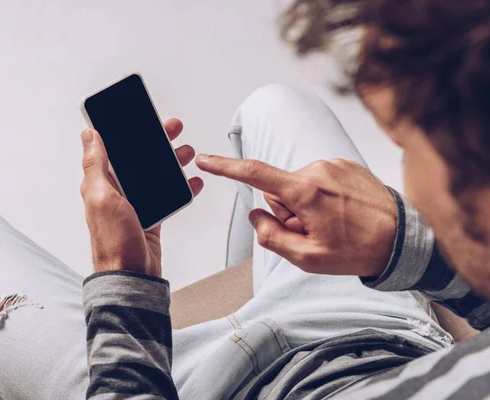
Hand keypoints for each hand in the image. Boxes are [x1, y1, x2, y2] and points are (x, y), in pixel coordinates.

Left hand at [80, 119, 202, 276]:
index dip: (127, 131)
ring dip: (172, 161)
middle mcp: (117, 191)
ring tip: (187, 152)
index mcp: (101, 182)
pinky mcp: (151, 216)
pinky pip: (167, 195)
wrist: (132, 275)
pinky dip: (180, 186)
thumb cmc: (114, 241)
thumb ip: (96, 165)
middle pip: (138, 158)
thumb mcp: (102, 197)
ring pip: (156, 174)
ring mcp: (135, 204)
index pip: (113, 148)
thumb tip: (88, 135)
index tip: (143, 117)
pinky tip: (192, 180)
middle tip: (174, 128)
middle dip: (157, 142)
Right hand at [196, 155, 395, 276]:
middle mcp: (317, 170)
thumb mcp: (308, 258)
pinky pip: (316, 180)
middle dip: (286, 212)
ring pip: (296, 186)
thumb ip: (272, 237)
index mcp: (305, 191)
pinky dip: (320, 197)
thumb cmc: (358, 250)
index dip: (225, 167)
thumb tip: (256, 216)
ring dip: (304, 205)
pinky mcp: (344, 165)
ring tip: (331, 224)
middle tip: (313, 232)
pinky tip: (341, 213)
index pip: (254, 174)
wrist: (404, 239)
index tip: (204, 159)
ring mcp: (332, 165)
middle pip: (277, 191)